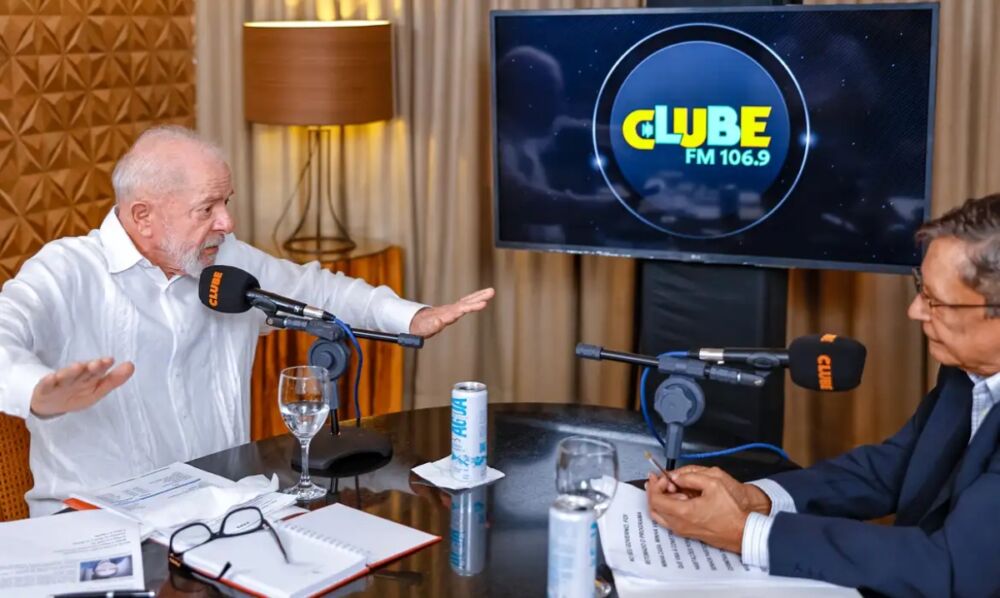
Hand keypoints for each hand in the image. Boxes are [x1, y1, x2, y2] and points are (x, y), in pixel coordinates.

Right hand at [30, 357, 134, 416]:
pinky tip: (52, 377)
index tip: (110, 360)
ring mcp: (59, 382)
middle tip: (97, 363)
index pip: (97, 370)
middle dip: (90, 367)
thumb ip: (114, 379)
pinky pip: (45, 385)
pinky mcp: (44, 389)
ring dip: (71, 371)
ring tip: (78, 367)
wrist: (50, 403)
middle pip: (83, 371)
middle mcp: (75, 376)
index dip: (103, 365)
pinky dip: (48, 381)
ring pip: (65, 376)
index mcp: (88, 376)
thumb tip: (132, 365)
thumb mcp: (97, 389)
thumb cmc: (77, 393)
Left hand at [408, 288, 494, 337]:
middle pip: (466, 302)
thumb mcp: (425, 329)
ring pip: (468, 300)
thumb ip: (432, 326)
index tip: (483, 304)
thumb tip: (438, 321)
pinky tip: (484, 297)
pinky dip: (475, 298)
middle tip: (491, 292)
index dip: (471, 307)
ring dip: (479, 296)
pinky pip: (467, 302)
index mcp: (445, 315)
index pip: (461, 310)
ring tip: (492, 291)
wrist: (418, 321)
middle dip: (479, 298)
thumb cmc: (421, 327)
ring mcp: (453, 308)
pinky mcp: (455, 309)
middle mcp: (450, 310)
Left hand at [645, 466, 770, 553]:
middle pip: (654, 508)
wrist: (742, 531)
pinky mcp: (688, 532)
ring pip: (660, 516)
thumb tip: (676, 477)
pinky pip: (669, 520)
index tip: (661, 477)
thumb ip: (691, 477)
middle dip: (654, 492)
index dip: (655, 485)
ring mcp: (683, 530)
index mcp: (683, 512)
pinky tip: (677, 498)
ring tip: (669, 488)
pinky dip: (667, 508)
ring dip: (660, 500)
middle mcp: (679, 524)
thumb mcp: (714, 483)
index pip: (656, 499)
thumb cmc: (731, 511)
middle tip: (659, 480)